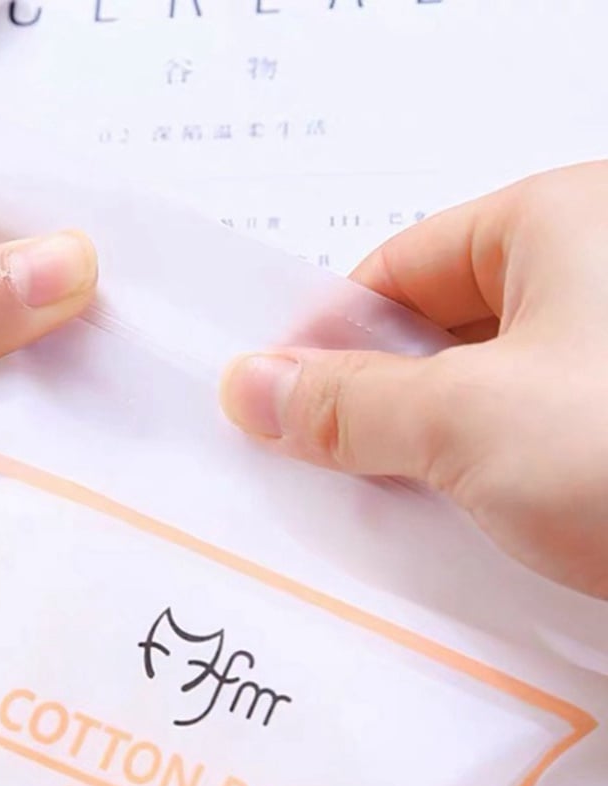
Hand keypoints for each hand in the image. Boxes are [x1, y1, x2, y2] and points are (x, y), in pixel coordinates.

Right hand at [221, 162, 607, 598]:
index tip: (272, 402)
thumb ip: (347, 405)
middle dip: (370, 403)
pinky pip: (529, 441)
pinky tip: (448, 529)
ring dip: (422, 452)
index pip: (398, 267)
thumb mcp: (472, 422)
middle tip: (309, 466)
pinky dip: (481, 481)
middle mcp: (599, 277)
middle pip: (438, 332)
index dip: (325, 335)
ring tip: (371, 509)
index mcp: (563, 221)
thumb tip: (249, 388)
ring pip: (485, 395)